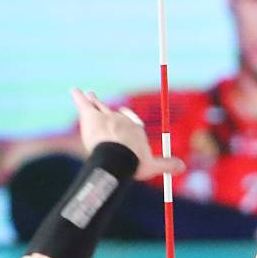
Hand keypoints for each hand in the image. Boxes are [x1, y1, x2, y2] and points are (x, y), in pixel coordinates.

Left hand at [70, 89, 184, 181]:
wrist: (117, 156)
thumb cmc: (135, 162)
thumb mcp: (153, 166)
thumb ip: (167, 165)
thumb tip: (183, 166)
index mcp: (134, 130)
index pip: (129, 121)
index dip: (126, 119)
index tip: (123, 114)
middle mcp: (120, 120)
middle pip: (112, 112)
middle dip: (107, 107)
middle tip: (104, 103)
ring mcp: (105, 116)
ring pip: (98, 106)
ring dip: (93, 100)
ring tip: (89, 94)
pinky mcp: (90, 115)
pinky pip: (83, 103)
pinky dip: (78, 96)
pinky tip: (74, 90)